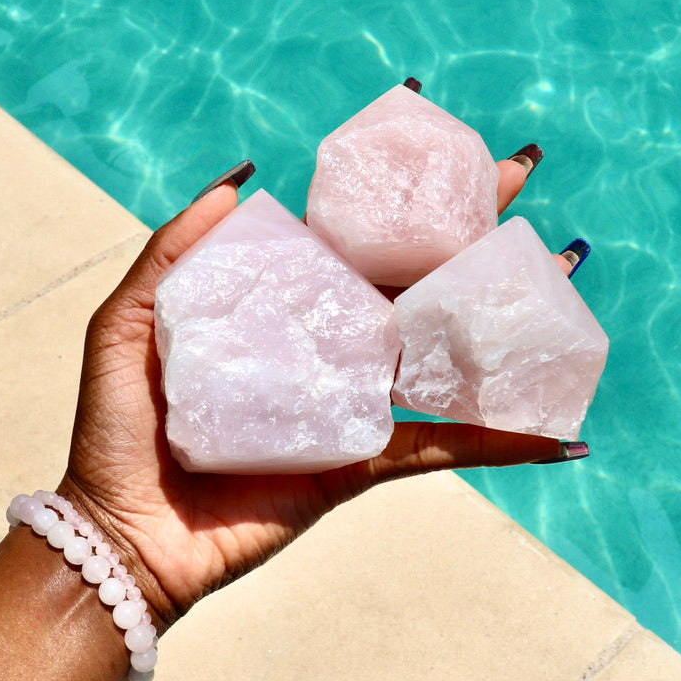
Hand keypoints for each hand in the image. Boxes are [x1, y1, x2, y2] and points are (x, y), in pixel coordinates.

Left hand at [60, 150, 573, 630]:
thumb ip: (173, 252)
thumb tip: (242, 178)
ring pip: (444, 353)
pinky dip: (500, 443)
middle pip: (414, 279)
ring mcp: (353, 403)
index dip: (398, 194)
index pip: (353, 237)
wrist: (128, 531)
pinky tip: (557, 432)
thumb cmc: (119, 428)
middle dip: (470, 228)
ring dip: (506, 319)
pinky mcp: (364, 461)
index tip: (446, 149)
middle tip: (524, 178)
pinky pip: (441, 447)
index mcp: (282, 307)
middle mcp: (328, 347)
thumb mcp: (128, 323)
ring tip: (561, 279)